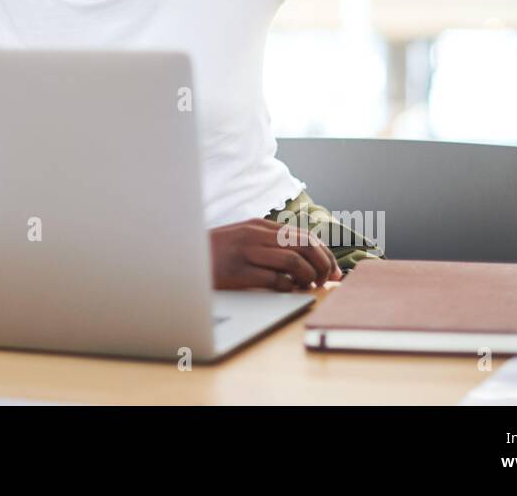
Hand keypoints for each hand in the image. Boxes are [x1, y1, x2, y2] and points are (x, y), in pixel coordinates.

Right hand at [208, 217, 342, 290]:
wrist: (181, 257)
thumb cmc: (215, 252)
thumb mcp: (242, 237)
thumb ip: (267, 241)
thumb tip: (303, 257)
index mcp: (258, 225)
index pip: (303, 235)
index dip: (325, 254)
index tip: (334, 270)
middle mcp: (255, 235)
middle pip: (304, 245)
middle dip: (323, 265)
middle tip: (326, 281)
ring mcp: (246, 252)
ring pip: (294, 261)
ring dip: (308, 277)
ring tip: (308, 287)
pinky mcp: (239, 272)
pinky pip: (275, 280)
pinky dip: (287, 288)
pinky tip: (287, 291)